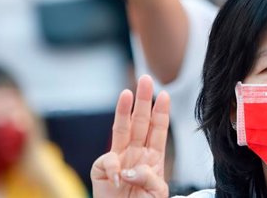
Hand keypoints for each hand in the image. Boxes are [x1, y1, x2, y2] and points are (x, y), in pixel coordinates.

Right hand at [91, 76, 169, 197]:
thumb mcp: (158, 193)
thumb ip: (150, 177)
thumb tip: (129, 168)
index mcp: (153, 156)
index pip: (158, 128)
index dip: (161, 111)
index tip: (165, 94)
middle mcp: (136, 153)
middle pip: (141, 121)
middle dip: (144, 100)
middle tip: (145, 79)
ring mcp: (119, 159)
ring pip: (122, 129)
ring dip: (124, 111)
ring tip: (127, 93)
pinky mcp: (102, 170)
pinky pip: (108, 161)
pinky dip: (114, 168)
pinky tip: (119, 180)